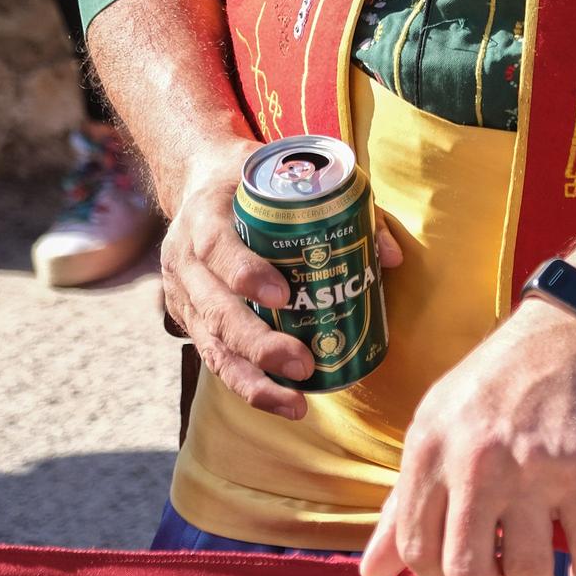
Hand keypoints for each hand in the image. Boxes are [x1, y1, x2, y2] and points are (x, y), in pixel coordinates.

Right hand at [160, 142, 402, 421]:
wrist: (197, 182)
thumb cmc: (254, 181)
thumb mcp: (286, 173)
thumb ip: (342, 204)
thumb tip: (393, 257)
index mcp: (205, 215)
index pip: (217, 247)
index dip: (246, 273)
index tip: (283, 295)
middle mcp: (184, 260)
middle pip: (215, 310)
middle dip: (258, 344)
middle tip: (302, 363)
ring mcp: (183, 295)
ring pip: (212, 346)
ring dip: (252, 379)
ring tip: (295, 403)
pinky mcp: (189, 321)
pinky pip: (215, 358)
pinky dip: (246, 384)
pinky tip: (281, 402)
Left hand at [359, 298, 575, 575]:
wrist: (570, 329)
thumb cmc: (497, 381)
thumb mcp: (435, 423)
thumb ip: (403, 500)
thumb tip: (370, 570)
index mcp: (430, 450)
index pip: (417, 549)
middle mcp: (474, 461)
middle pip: (466, 572)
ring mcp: (530, 467)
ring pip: (526, 572)